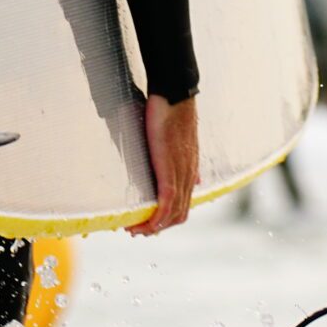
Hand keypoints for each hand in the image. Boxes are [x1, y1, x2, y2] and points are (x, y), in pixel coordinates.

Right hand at [128, 94, 198, 235]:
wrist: (175, 96)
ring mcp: (181, 173)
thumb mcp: (177, 142)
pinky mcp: (171, 169)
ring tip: (134, 229)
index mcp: (189, 171)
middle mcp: (189, 176)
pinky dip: (156, 218)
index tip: (147, 223)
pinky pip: (167, 202)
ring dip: (152, 226)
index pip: (183, 205)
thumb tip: (192, 178)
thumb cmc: (171, 113)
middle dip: (157, 227)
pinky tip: (143, 224)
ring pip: (173, 213)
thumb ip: (181, 162)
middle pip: (179, 215)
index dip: (166, 219)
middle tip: (137, 229)